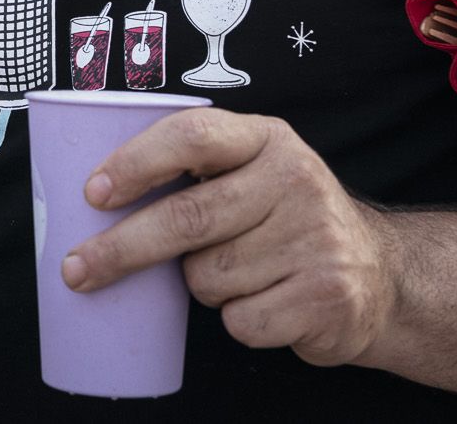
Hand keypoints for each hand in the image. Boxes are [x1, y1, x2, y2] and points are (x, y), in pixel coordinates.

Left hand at [63, 109, 396, 367]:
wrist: (379, 276)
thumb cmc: (287, 221)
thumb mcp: (254, 173)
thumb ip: (199, 172)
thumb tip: (98, 203)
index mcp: (269, 138)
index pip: (192, 136)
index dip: (137, 162)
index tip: (93, 193)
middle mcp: (296, 179)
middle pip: (187, 217)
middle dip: (121, 248)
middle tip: (77, 268)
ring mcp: (316, 238)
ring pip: (207, 276)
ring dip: (203, 286)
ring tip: (240, 273)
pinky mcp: (325, 294)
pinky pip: (239, 320)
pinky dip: (238, 320)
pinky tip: (267, 301)